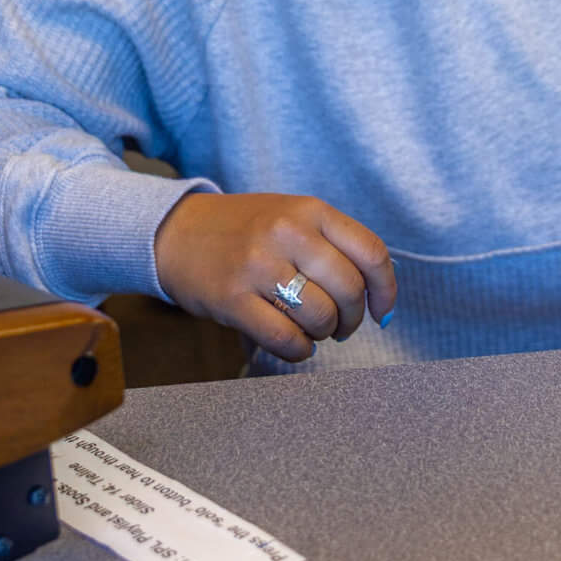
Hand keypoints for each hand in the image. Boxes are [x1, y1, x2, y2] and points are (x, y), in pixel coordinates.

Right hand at [151, 192, 397, 362]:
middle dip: (352, 319)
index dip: (385, 291)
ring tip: (309, 329)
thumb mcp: (292, 216)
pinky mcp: (233, 298)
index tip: (382, 312)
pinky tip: (293, 343)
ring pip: (320, 317)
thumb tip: (379, 293)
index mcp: (310, 210)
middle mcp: (287, 232)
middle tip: (339, 326)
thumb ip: (333, 244)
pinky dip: (298, 350)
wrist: (175, 232)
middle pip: (349, 290)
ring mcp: (258, 265)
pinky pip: (285, 338)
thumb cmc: (244, 230)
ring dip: (323, 334)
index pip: (371, 253)